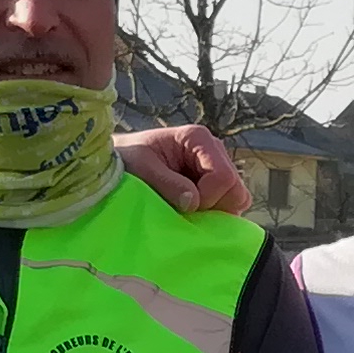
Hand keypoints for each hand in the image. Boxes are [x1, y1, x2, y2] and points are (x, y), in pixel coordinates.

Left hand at [115, 124, 248, 216]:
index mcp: (198, 138)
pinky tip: (188, 211)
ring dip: (212, 211)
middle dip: (214, 206)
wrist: (117, 161)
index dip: (208, 197)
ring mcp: (214, 168)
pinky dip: (210, 214)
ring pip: (235, 200)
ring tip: (184, 209)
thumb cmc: (126, 158)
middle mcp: (213, 151)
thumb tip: (194, 202)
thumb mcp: (142, 169)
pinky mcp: (211, 184)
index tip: (182, 205)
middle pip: (236, 190)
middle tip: (185, 208)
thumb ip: (168, 184)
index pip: (224, 177)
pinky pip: (225, 206)